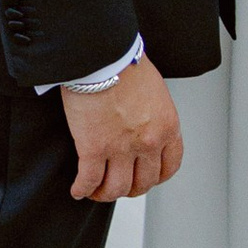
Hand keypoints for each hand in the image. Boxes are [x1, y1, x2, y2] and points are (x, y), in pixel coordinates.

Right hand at [61, 57, 181, 201]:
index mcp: (166, 126)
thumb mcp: (154, 90)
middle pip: (142, 184)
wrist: (102, 53)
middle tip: (118, 184)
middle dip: (129, 188)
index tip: (145, 176)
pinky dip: (81, 189)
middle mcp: (147, 142)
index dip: (155, 177)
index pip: (169, 166)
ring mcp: (120, 149)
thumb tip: (143, 127)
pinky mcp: (93, 149)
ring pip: (115, 189)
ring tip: (96, 189)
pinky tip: (78, 189)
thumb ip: (152, 114)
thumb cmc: (125, 61)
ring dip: (104, 193)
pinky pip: (88, 181)